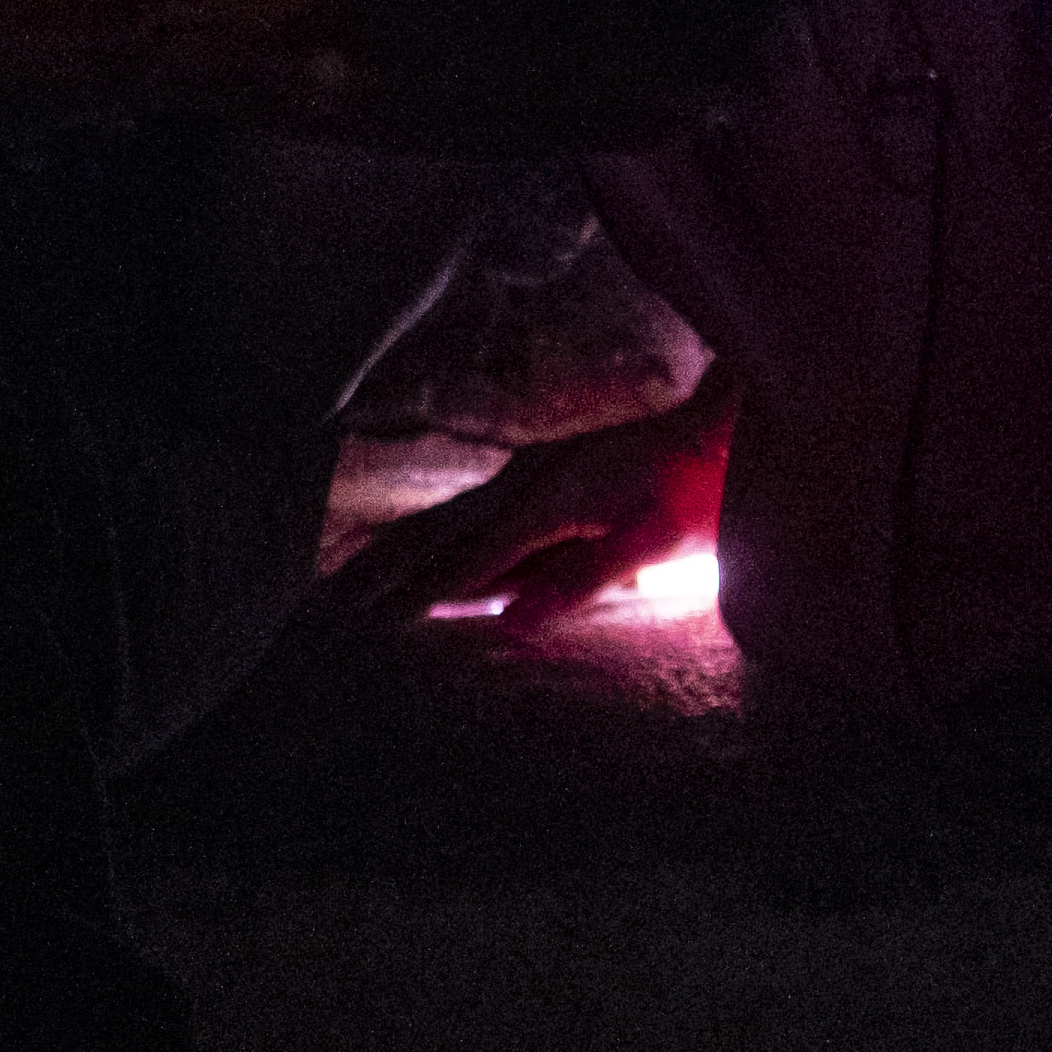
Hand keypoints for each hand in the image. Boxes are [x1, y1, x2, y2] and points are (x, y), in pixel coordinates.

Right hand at [278, 371, 735, 671]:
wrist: (723, 421)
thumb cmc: (700, 487)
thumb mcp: (655, 540)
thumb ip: (582, 578)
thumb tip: (509, 622)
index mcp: (548, 503)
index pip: (470, 563)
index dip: (420, 599)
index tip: (371, 631)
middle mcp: (525, 483)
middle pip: (438, 537)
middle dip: (382, 574)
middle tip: (328, 609)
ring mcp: (527, 474)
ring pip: (444, 520)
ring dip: (391, 551)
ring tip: (340, 577)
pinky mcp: (537, 474)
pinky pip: (467, 511)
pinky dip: (426, 533)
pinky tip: (409, 546)